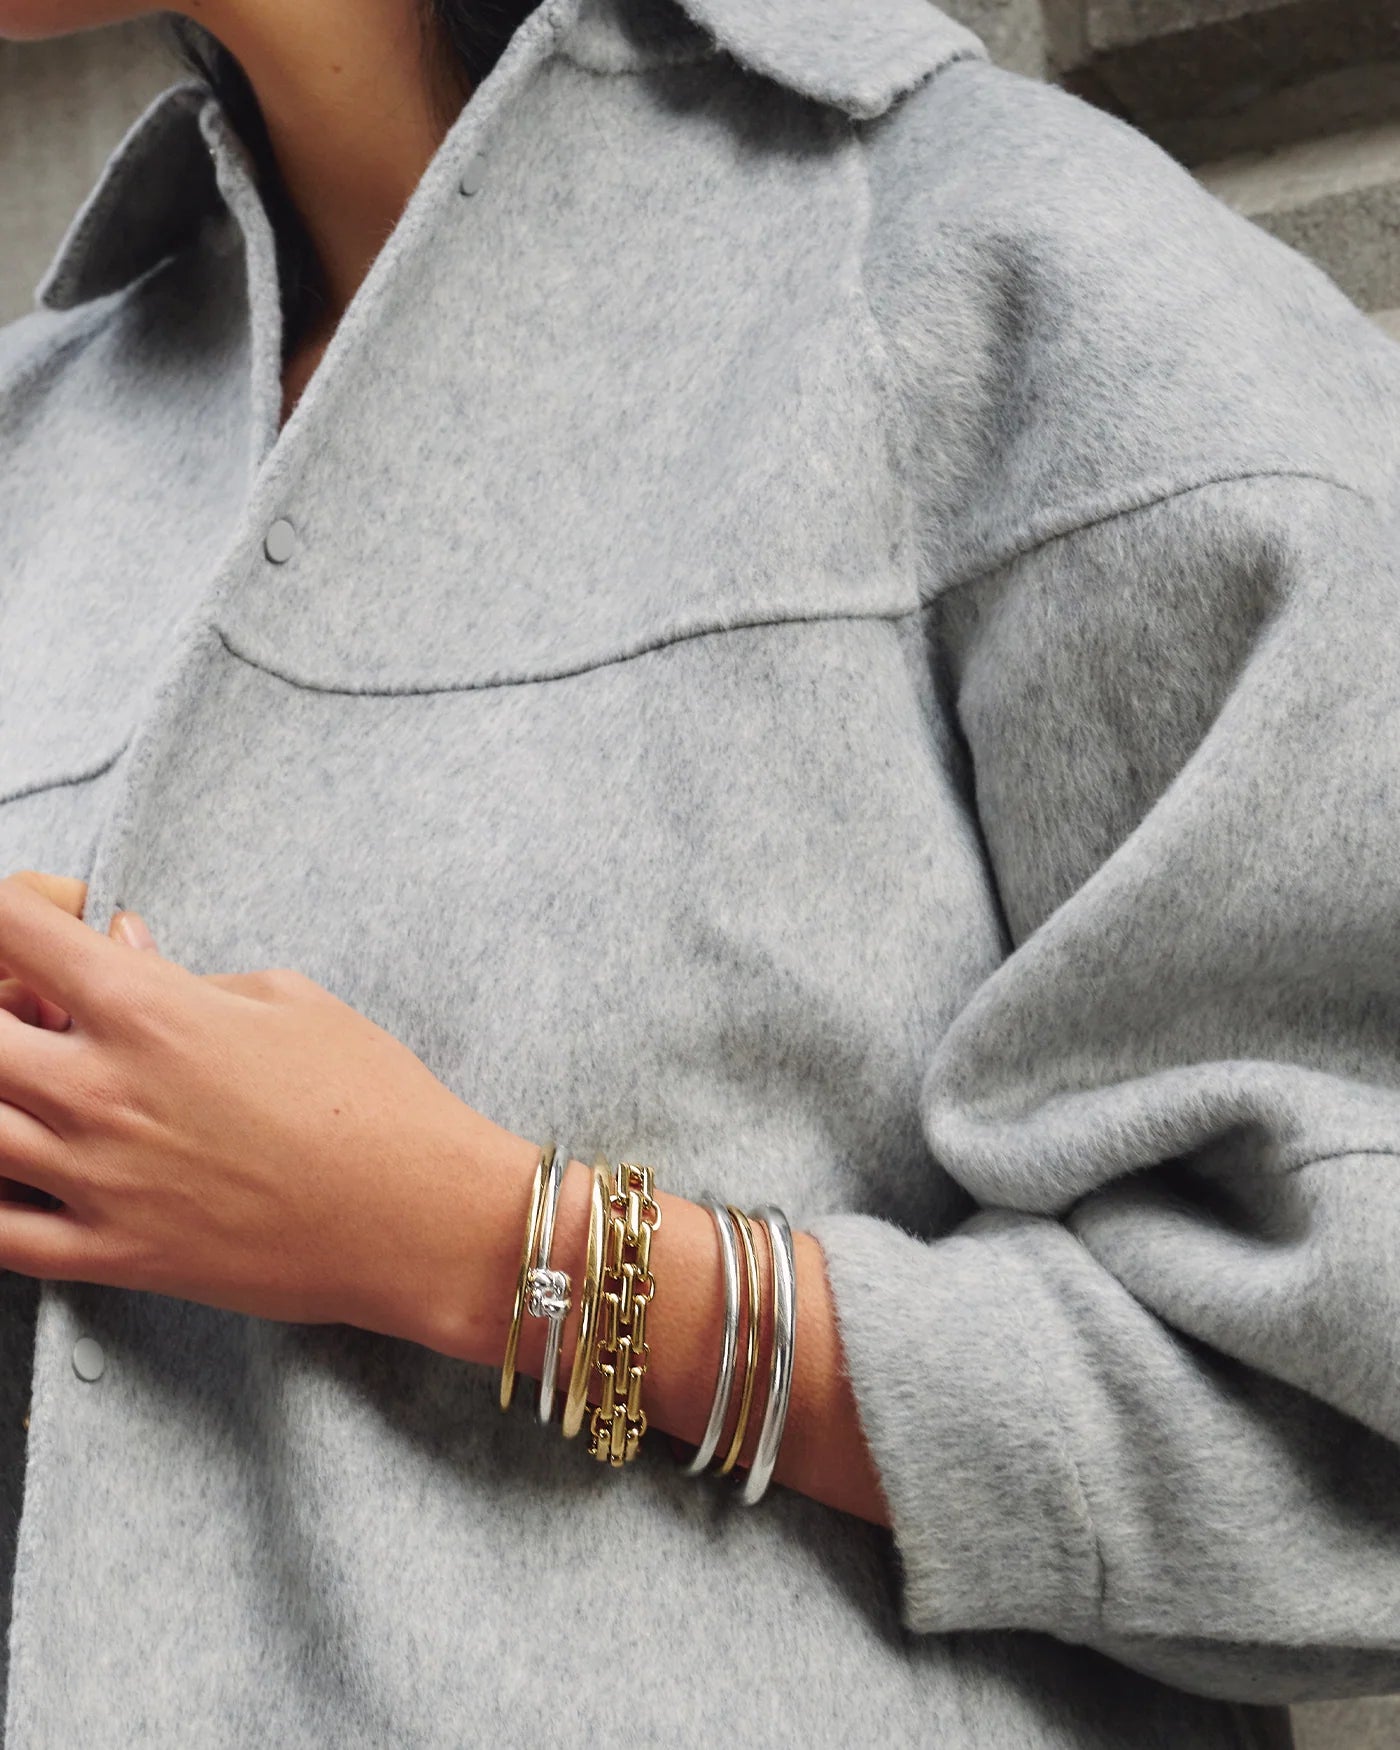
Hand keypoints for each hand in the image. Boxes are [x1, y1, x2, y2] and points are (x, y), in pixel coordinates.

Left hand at [0, 872, 515, 1342]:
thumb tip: (123, 945)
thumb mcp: (291, 1001)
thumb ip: (186, 973)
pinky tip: (18, 1170)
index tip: (47, 920)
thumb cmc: (375, 1099)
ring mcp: (97, 1180)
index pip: (13, 929)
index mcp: (150, 1011)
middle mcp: (103, 1092)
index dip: (15, 908)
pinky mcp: (112, 1256)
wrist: (420, 1219)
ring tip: (39, 1083)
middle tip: (39, 1007)